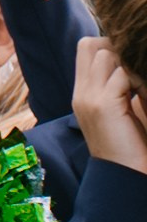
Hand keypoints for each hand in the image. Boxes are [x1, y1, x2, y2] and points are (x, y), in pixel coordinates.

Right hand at [75, 39, 146, 175]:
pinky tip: (144, 96)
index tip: (131, 68)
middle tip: (136, 75)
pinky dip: (138, 81)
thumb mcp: (120, 110)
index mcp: (83, 94)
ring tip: (140, 88)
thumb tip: (133, 60)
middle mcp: (81, 93)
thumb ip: (120, 86)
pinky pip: (123, 73)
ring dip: (130, 65)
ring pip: (107, 54)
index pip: (87, 48)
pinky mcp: (103, 104)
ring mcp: (89, 97)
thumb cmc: (130, 145)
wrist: (126, 176)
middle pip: (92, 45)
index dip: (110, 48)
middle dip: (119, 51)